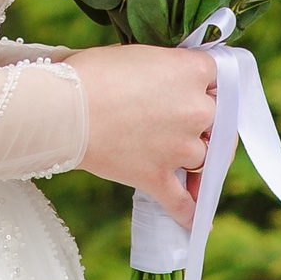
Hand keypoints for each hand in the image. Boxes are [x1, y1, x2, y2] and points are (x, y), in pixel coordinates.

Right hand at [67, 44, 217, 227]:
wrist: (62, 109)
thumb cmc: (89, 73)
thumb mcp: (136, 55)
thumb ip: (163, 68)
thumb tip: (163, 79)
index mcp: (192, 71)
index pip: (218, 76)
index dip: (205, 84)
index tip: (194, 88)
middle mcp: (196, 109)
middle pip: (218, 119)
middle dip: (203, 122)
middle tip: (182, 124)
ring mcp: (180, 147)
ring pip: (204, 158)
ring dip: (194, 161)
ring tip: (183, 165)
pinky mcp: (158, 177)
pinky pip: (182, 202)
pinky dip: (189, 214)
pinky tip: (196, 224)